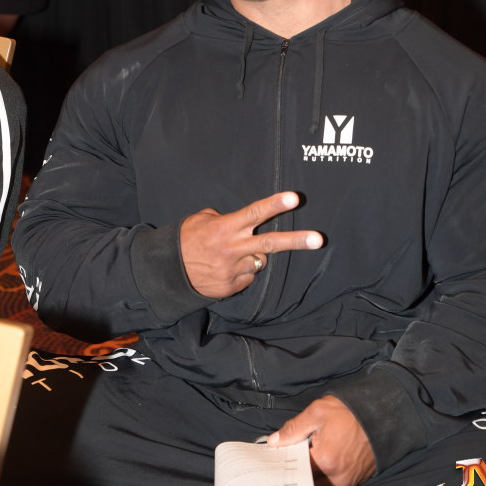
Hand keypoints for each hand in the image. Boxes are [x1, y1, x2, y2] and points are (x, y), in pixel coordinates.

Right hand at [180, 191, 322, 297]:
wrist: (167, 272)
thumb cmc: (185, 239)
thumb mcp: (201, 219)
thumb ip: (225, 218)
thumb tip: (243, 224)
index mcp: (225, 227)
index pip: (255, 213)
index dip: (275, 204)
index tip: (294, 198)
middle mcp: (233, 248)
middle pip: (271, 243)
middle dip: (296, 240)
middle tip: (318, 239)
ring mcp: (233, 270)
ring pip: (258, 261)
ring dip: (251, 257)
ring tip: (229, 255)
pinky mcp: (231, 287)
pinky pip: (247, 276)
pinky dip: (241, 272)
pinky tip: (224, 269)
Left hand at [268, 395, 375, 485]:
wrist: (380, 414)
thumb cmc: (349, 412)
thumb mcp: (317, 412)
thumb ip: (293, 429)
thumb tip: (275, 440)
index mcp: (324, 461)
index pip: (296, 470)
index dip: (287, 461)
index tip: (282, 453)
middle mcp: (336, 477)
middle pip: (308, 481)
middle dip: (300, 469)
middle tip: (298, 452)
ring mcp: (347, 481)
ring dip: (314, 473)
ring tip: (314, 453)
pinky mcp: (356, 481)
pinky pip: (334, 484)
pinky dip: (327, 475)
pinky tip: (326, 457)